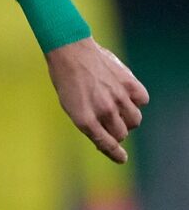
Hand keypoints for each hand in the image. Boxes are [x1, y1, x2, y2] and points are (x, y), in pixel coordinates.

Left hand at [47, 39, 148, 162]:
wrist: (70, 51)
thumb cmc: (66, 79)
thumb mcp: (70, 105)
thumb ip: (88, 122)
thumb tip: (105, 136)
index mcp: (85, 119)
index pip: (106, 144)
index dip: (115, 154)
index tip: (122, 159)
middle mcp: (104, 111)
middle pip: (122, 133)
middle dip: (117, 132)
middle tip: (110, 123)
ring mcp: (118, 97)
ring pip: (134, 120)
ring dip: (128, 118)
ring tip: (118, 108)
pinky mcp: (129, 84)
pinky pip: (142, 101)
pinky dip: (137, 100)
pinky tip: (127, 95)